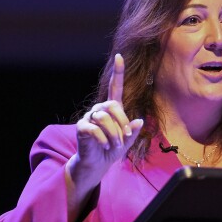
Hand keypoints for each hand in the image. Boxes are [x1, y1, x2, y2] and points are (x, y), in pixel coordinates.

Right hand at [65, 54, 142, 220]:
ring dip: (114, 133)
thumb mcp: (127, 142)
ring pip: (104, 117)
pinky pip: (94, 129)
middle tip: (124, 137)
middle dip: (122, 122)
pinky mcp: (82, 128)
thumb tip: (139, 121)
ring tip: (114, 144)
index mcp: (111, 110)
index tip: (120, 56)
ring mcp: (89, 118)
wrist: (96, 164)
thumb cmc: (111, 150)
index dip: (118, 73)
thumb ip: (133, 132)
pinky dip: (104, 139)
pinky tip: (105, 146)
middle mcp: (99, 110)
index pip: (114, 87)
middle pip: (112, 105)